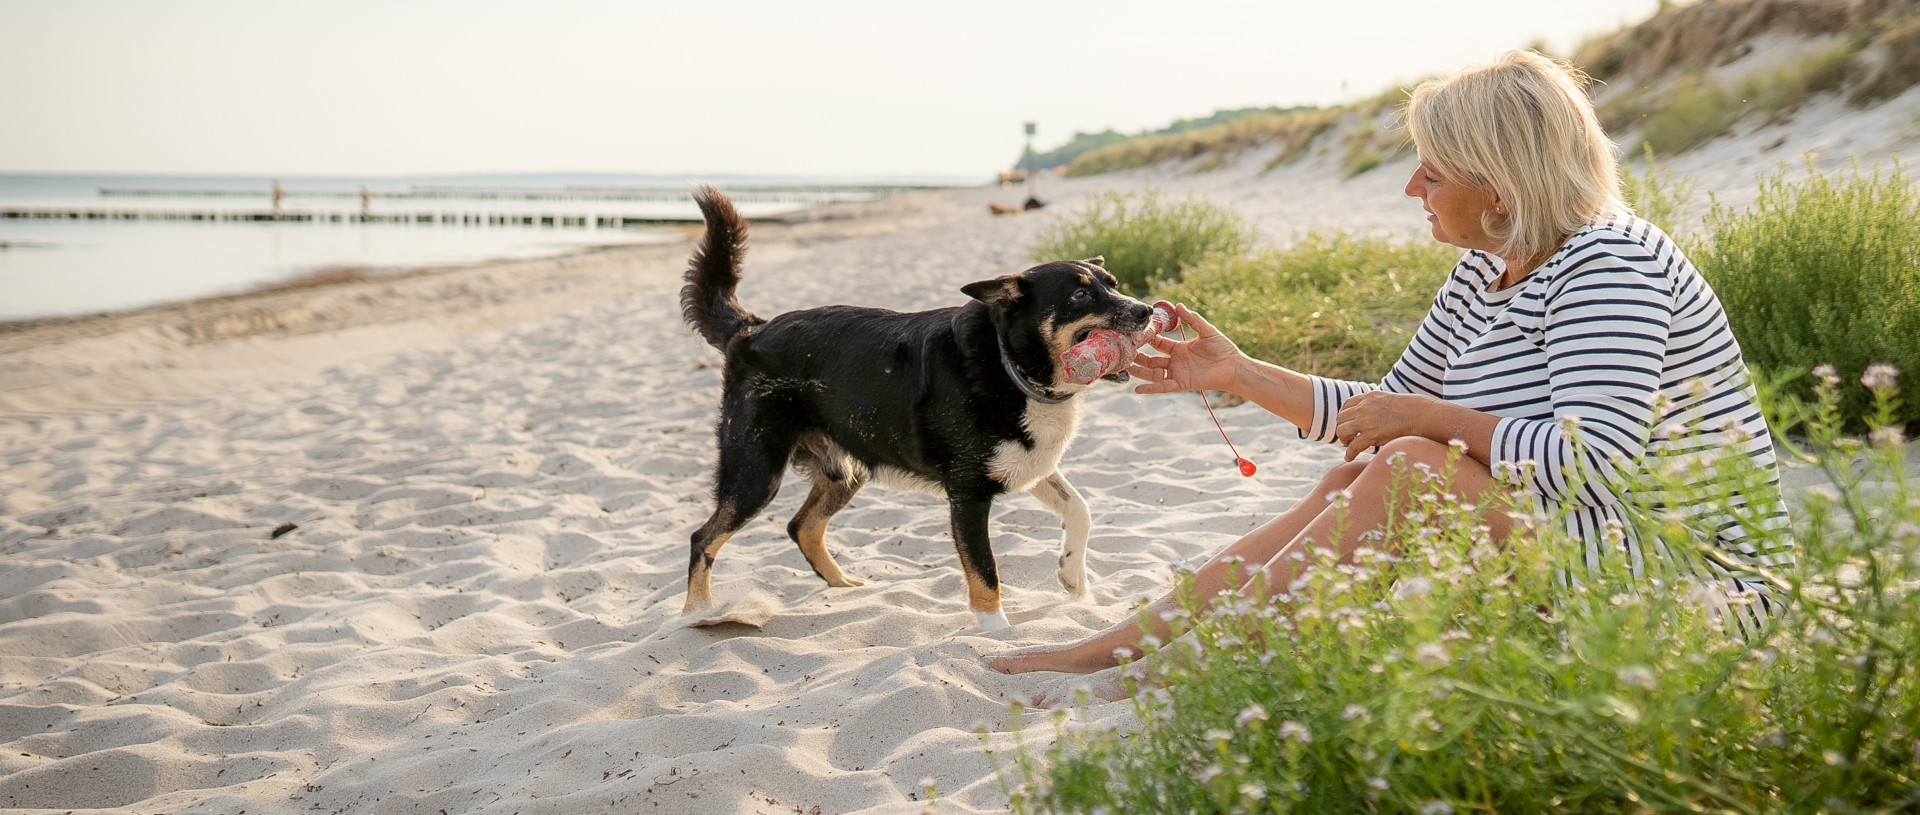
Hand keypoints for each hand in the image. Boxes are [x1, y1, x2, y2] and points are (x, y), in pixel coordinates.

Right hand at [1128, 305, 1243, 394]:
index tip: (1135, 332)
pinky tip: (1137, 388)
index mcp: (1179, 348)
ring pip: (1153, 373)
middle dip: (1138, 355)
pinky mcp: (1181, 383)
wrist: (1234, 366)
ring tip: (1125, 366)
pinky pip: (1163, 387)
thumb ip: (1192, 319)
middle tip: (1124, 350)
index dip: (1147, 339)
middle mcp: (1175, 361)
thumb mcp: (1207, 331)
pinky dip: (1150, 389)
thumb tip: (1179, 305)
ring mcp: (1177, 373)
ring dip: (1139, 371)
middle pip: (1151, 359)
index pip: (1158, 343)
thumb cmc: (1223, 349)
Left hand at [1333, 391, 1445, 460]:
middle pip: (1341, 418)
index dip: (1344, 416)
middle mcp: (1363, 407)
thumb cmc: (1410, 409)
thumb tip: (1374, 415)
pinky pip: (1353, 446)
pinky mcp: (1371, 435)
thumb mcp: (1388, 400)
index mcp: (1368, 397)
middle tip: (1348, 436)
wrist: (1420, 414)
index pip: (1347, 405)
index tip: (1347, 423)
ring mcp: (1365, 420)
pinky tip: (1349, 457)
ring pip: (1342, 431)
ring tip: (1349, 445)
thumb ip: (1376, 405)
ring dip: (1344, 439)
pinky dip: (1349, 453)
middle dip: (1343, 428)